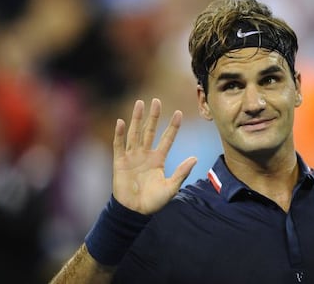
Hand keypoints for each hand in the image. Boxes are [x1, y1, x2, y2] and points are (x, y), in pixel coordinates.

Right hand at [112, 98, 196, 214]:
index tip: (179, 112)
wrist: (135, 211)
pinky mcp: (120, 162)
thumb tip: (195, 158)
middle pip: (150, 131)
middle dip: (153, 116)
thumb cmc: (154, 202)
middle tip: (156, 101)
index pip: (167, 138)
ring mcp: (132, 157)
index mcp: (158, 159)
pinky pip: (119, 145)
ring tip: (139, 103)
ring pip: (135, 133)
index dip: (172, 126)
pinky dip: (119, 134)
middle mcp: (145, 154)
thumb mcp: (171, 187)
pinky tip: (121, 121)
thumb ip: (181, 172)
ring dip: (137, 119)